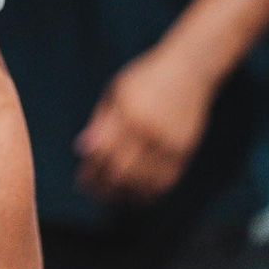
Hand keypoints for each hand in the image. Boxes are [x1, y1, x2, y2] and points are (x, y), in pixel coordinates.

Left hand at [73, 43, 217, 202]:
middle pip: (121, 171)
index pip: (103, 153)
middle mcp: (148, 131)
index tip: (81, 180)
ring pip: (143, 182)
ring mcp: (168, 143)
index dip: (90, 171)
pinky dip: (149, 193)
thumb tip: (82, 150)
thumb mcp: (116, 91)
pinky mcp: (184, 151)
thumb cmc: (145, 79)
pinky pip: (165, 181)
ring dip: (124, 194)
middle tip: (91, 192)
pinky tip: (135, 196)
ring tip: (110, 198)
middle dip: (103, 186)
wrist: (187, 70)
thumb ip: (101, 121)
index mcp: (127, 113)